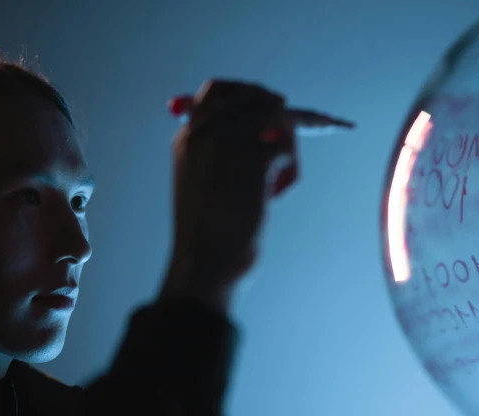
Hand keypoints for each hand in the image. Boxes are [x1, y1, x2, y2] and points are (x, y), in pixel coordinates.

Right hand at [159, 79, 297, 312]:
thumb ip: (223, 154)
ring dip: (288, 143)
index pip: (216, 89)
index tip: (269, 111)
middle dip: (278, 114)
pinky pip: (286, 148)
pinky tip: (276, 195)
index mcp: (187, 138)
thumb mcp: (206, 185)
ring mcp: (228, 142)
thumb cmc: (209, 232)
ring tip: (280, 176)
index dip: (248, 93)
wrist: (205, 262)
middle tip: (287, 139)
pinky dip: (291, 172)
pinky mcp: (254, 159)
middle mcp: (205, 132)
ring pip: (276, 117)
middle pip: (253, 95)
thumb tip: (268, 133)